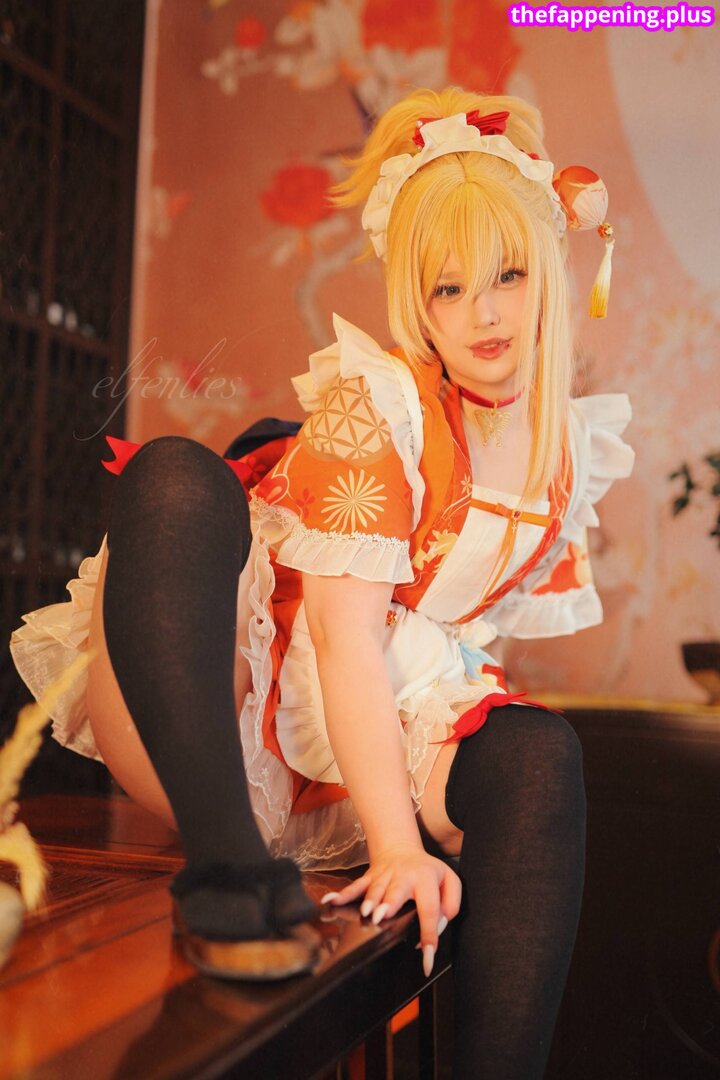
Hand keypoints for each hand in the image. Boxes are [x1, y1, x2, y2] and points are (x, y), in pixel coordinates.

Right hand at [321, 844, 461, 975]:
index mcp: (426, 878)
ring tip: (366, 914)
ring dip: (369, 901)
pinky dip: (342, 894)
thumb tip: (438, 925)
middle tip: (381, 916)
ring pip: (374, 889)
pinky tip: (331, 901)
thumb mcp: (450, 881)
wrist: (401, 848)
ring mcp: (384, 876)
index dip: (429, 934)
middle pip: (396, 891)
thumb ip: (452, 903)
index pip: (430, 908)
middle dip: (389, 904)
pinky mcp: (369, 877)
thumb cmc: (428, 871)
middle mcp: (403, 876)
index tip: (427, 959)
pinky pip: (355, 886)